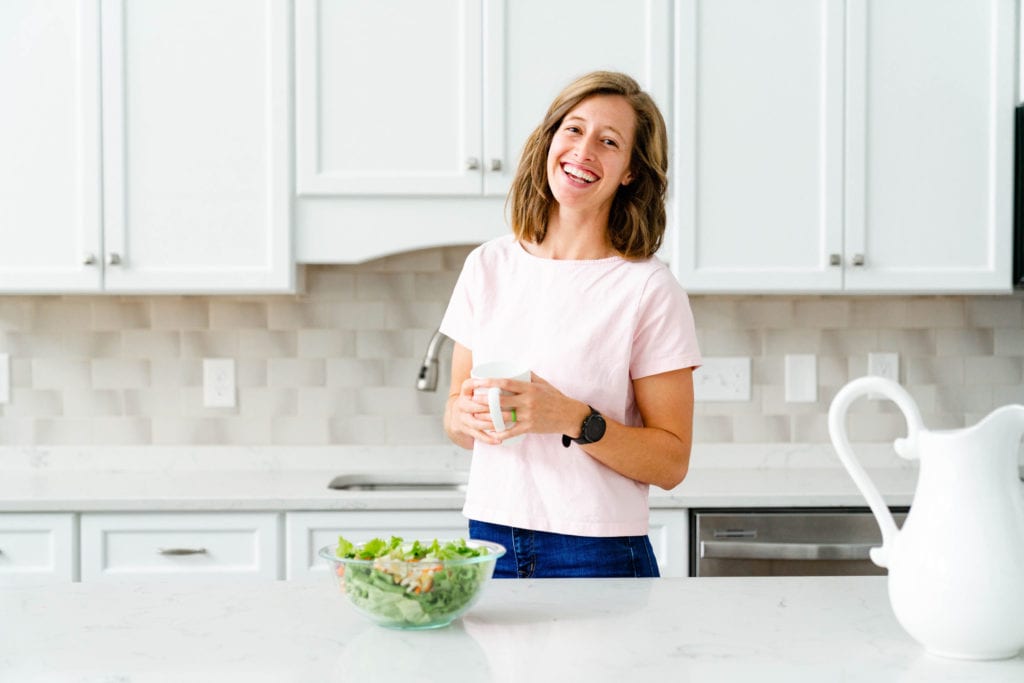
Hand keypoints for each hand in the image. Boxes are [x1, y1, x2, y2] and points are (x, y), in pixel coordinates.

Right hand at [447, 376, 503, 445]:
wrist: (457, 418)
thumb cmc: (474, 401)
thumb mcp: (475, 391)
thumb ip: (489, 385)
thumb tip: (516, 374)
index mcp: (465, 393)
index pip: (468, 385)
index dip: (476, 383)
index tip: (488, 382)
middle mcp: (462, 405)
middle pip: (474, 405)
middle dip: (489, 407)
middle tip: (505, 406)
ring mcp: (463, 419)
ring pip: (477, 422)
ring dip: (491, 423)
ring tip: (504, 423)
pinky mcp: (466, 430)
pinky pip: (478, 436)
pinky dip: (489, 439)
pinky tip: (499, 440)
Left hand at [474, 372, 588, 443]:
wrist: (569, 415)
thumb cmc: (555, 397)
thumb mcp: (543, 383)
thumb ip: (528, 376)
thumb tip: (515, 368)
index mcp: (529, 388)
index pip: (506, 383)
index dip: (490, 382)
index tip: (478, 382)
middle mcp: (528, 401)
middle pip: (501, 400)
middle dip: (484, 400)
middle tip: (472, 399)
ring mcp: (528, 415)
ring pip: (503, 416)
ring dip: (488, 417)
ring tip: (476, 416)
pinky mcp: (530, 427)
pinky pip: (512, 431)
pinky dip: (500, 432)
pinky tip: (491, 432)